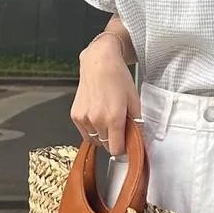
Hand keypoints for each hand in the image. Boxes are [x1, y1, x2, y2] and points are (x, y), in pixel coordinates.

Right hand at [70, 36, 140, 155]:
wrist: (99, 63)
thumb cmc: (118, 78)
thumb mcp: (134, 101)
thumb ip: (136, 124)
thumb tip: (138, 141)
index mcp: (114, 118)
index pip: (116, 150)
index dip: (123, 148)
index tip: (127, 143)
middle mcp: (96, 120)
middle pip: (106, 145)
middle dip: (113, 139)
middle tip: (119, 126)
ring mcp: (84, 118)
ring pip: (95, 140)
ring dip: (102, 135)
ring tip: (107, 118)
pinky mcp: (75, 115)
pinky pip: (85, 132)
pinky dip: (91, 129)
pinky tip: (97, 114)